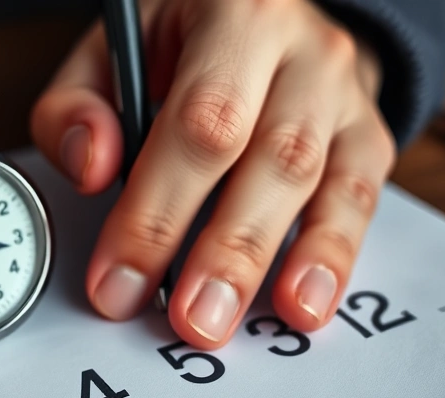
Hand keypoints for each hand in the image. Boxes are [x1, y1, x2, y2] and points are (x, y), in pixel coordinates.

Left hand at [31, 0, 395, 348]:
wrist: (266, 16)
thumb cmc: (181, 41)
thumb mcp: (113, 49)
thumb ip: (78, 105)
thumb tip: (91, 168)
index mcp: (232, 16)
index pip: (199, 122)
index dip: (158, 209)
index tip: (118, 280)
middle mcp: (300, 49)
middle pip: (270, 156)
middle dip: (223, 250)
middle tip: (189, 320)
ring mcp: (342, 92)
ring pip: (319, 181)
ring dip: (275, 262)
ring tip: (235, 322)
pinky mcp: (366, 134)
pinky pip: (359, 198)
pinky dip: (331, 256)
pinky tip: (304, 305)